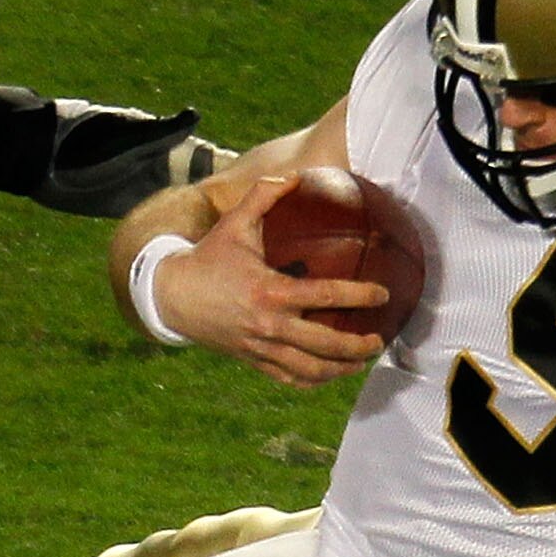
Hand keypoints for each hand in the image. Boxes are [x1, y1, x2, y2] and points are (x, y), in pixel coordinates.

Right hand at [153, 177, 390, 387]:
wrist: (172, 297)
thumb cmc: (208, 257)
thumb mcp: (234, 223)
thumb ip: (264, 195)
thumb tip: (296, 176)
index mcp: (269, 291)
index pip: (325, 295)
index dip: (359, 296)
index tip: (383, 295)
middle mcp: (268, 325)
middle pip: (324, 344)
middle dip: (357, 346)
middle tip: (378, 340)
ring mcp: (260, 348)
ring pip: (309, 369)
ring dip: (340, 369)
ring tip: (361, 361)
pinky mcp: (252, 360)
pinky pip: (289, 378)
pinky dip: (313, 380)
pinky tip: (330, 374)